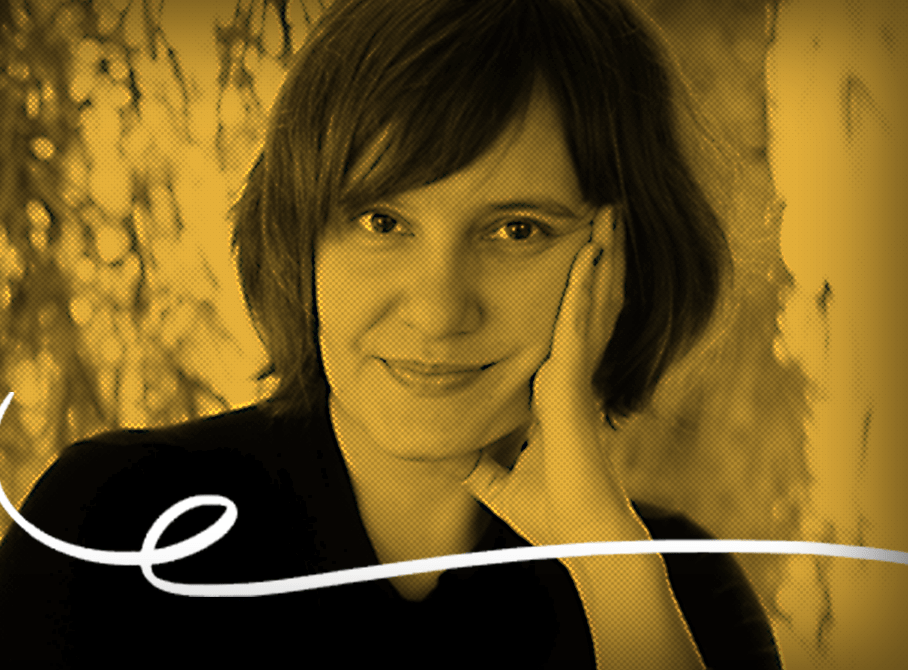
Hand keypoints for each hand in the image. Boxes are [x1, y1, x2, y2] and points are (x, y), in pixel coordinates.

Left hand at [463, 206, 646, 545]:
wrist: (583, 537)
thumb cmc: (552, 514)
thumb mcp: (499, 482)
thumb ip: (479, 467)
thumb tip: (452, 460)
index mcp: (555, 391)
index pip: (564, 326)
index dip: (576, 288)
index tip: (578, 250)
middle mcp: (571, 375)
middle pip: (587, 303)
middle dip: (597, 258)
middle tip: (604, 212)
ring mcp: (577, 375)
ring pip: (592, 302)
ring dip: (599, 255)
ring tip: (608, 211)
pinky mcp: (574, 383)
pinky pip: (579, 323)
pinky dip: (585, 286)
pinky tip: (591, 250)